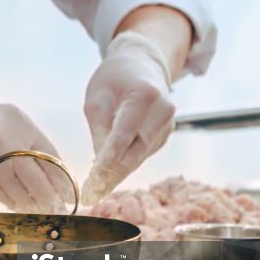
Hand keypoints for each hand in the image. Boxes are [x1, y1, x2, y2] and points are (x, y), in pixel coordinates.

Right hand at [0, 90, 72, 211]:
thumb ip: (26, 145)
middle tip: (59, 210)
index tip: (68, 195)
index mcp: (16, 120)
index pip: (47, 154)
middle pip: (33, 173)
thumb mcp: (4, 123)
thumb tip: (53, 177)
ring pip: (16, 186)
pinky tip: (22, 208)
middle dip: (48, 195)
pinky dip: (13, 203)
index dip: (60, 178)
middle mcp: (3, 134)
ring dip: (31, 203)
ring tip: (43, 213)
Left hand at [83, 31, 174, 201]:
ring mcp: (168, 124)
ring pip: (139, 157)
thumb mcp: (97, 97)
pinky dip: (126, 163)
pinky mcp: (165, 134)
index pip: (124, 135)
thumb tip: (100, 164)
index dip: (109, 161)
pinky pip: (142, 153)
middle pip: (135, 153)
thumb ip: (99, 129)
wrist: (141, 64)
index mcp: (144, 96)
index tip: (94, 181)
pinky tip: (109, 174)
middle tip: (91, 196)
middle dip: (112, 176)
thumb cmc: (114, 78)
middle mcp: (163, 111)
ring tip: (95, 189)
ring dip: (118, 174)